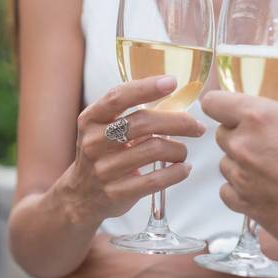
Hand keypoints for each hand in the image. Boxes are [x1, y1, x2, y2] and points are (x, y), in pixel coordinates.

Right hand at [56, 75, 205, 227]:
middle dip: (177, 122)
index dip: (146, 88)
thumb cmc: (103, 154)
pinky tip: (182, 169)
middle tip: (196, 126)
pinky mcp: (116, 193)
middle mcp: (93, 142)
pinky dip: (176, 173)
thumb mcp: (103, 129)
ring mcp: (103, 169)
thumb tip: (175, 101)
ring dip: (178, 149)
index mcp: (90, 119)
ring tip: (183, 151)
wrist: (81, 196)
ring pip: (153, 150)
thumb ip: (130, 114)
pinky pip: (154, 180)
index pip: (118, 97)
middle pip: (142, 123)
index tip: (172, 82)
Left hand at [201, 54, 277, 243]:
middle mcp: (242, 144)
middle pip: (222, 133)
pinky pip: (227, 191)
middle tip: (269, 142)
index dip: (222, 105)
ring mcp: (239, 176)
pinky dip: (240, 191)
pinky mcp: (241, 203)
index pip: (214, 102)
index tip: (235, 110)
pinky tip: (266, 190)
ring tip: (274, 169)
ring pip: (225, 163)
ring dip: (240, 164)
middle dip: (239, 135)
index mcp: (260, 117)